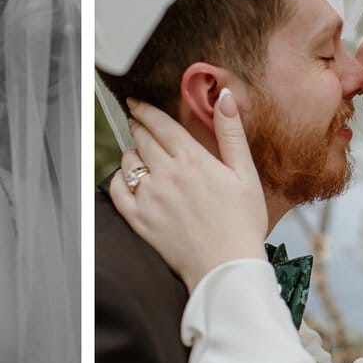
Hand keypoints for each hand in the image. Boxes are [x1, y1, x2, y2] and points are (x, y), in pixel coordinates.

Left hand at [109, 89, 267, 291]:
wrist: (226, 267)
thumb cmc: (242, 222)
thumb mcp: (245, 173)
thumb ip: (231, 132)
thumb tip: (224, 96)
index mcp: (192, 160)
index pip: (159, 123)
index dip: (145, 110)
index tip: (137, 103)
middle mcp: (166, 175)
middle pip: (141, 139)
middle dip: (137, 126)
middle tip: (136, 122)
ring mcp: (150, 198)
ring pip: (128, 162)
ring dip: (130, 152)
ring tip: (138, 153)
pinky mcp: (140, 220)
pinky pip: (118, 190)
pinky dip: (119, 179)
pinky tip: (128, 178)